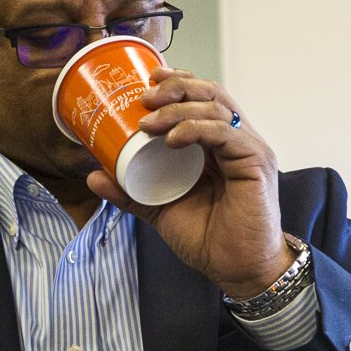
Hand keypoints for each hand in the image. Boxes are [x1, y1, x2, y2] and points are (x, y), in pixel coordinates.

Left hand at [86, 67, 293, 297]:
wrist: (235, 269)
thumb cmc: (206, 238)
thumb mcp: (159, 209)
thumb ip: (130, 192)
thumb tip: (93, 175)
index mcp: (216, 144)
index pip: (201, 98)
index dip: (177, 83)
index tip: (147, 82)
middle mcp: (235, 140)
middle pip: (210, 94)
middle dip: (176, 88)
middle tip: (144, 97)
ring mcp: (248, 149)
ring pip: (216, 108)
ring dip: (178, 109)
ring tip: (148, 122)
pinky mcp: (256, 163)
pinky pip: (225, 134)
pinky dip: (196, 130)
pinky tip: (172, 139)